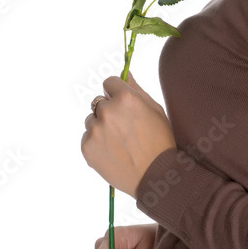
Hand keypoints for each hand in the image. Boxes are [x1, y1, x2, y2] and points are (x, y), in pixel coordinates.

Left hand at [81, 73, 176, 196]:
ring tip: (120, 141)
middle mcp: (107, 111)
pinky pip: (88, 137)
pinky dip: (97, 142)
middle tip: (124, 127)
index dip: (117, 92)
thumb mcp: (155, 110)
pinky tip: (113, 151)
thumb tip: (125, 73)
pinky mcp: (86, 146)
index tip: (122, 102)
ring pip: (92, 120)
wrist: (154, 174)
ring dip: (101, 126)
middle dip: (109, 110)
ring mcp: (95, 129)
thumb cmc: (160, 141)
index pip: (109, 82)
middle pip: (99, 101)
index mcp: (126, 98)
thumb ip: (137, 89)